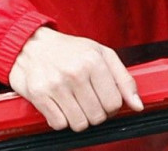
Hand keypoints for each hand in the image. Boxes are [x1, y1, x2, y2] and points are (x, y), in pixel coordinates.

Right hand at [8, 26, 142, 131]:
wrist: (29, 42)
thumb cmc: (67, 49)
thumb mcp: (100, 53)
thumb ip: (123, 79)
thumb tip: (138, 105)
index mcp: (93, 60)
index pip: (114, 104)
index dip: (109, 104)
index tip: (100, 95)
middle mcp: (74, 72)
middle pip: (98, 117)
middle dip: (93, 111)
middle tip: (83, 97)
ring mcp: (55, 84)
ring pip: (79, 124)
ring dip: (76, 117)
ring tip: (70, 100)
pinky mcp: (38, 94)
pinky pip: (59, 124)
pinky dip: (59, 118)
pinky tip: (57, 103)